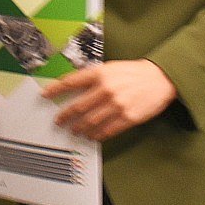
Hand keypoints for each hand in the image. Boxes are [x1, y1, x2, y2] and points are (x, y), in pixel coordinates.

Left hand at [42, 60, 176, 142]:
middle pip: (77, 107)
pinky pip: (107, 130)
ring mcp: (117, 105)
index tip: (45, 95)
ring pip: (90, 122)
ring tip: (75, 131)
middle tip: (59, 121)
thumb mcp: (111, 68)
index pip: (71, 82)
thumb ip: (93, 77)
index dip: (55, 90)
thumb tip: (73, 87)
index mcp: (100, 74)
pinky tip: (92, 136)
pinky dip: (97, 135)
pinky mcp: (127, 118)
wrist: (160, 78)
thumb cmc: (134, 73)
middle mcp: (106, 89)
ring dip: (80, 128)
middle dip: (65, 116)